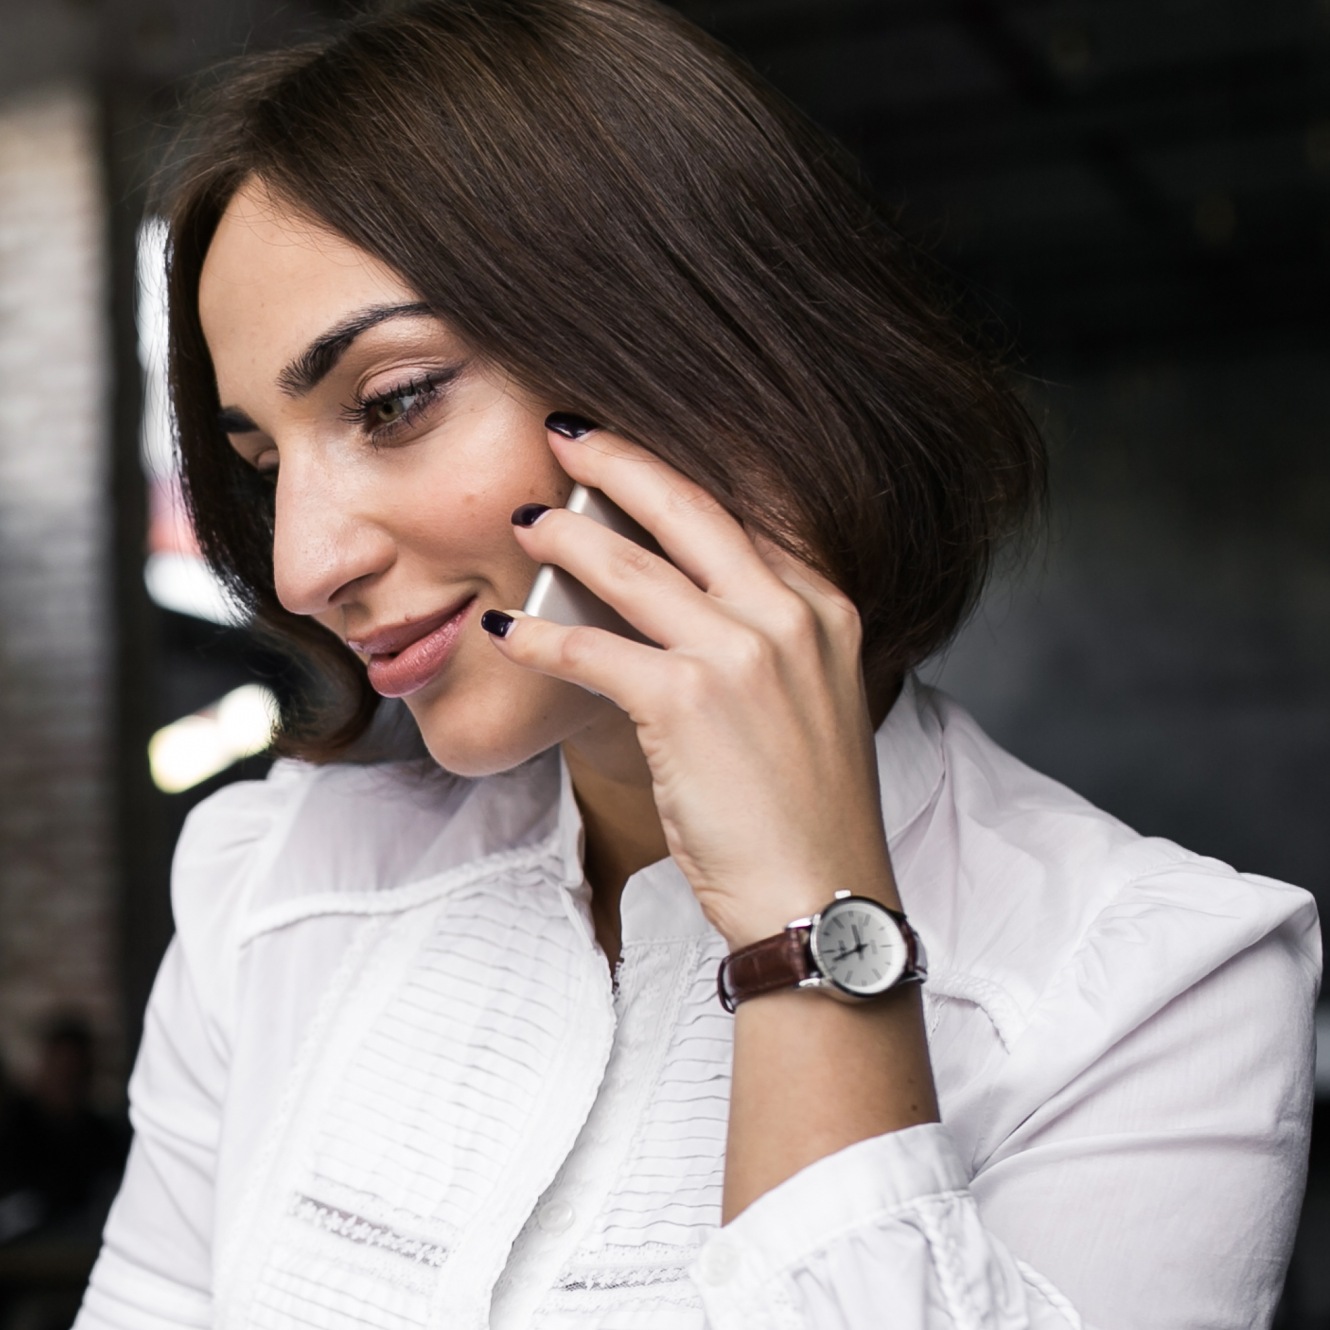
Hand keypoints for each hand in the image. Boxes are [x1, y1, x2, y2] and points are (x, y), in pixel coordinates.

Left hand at [486, 427, 894, 947]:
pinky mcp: (687, 700)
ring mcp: (741, 653)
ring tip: (523, 521)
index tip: (628, 449)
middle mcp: (789, 615)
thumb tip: (674, 613)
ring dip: (564, 538)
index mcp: (823, 608)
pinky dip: (539, 636)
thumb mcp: (804, 704)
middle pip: (687, 508)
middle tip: (565, 434)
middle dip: (617, 460)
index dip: (674, 474)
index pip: (740, 514)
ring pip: (630, 567)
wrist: (820, 894)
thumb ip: (758, 644)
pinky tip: (506, 631)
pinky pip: (591, 648)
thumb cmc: (801, 815)